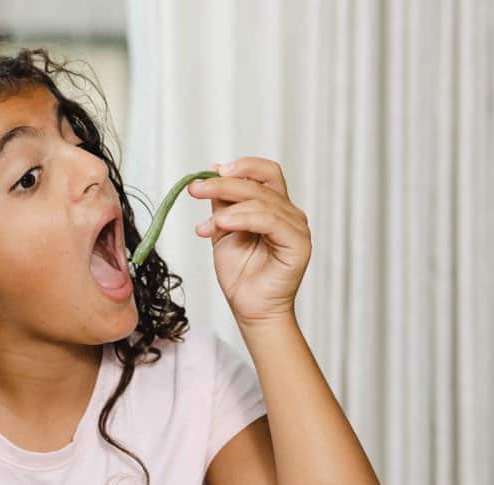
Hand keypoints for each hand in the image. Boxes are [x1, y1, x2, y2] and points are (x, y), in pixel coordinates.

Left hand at [187, 157, 311, 325]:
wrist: (250, 308)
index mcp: (274, 206)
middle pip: (260, 183)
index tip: (211, 172)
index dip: (241, 166)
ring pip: (262, 201)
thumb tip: (213, 170)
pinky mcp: (298, 244)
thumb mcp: (223, 229)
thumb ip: (222, 202)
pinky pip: (271, 221)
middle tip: (195, 189)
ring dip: (228, 205)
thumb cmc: (240, 274)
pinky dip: (244, 218)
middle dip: (223, 184)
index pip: (265, 173)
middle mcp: (289, 213)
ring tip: (207, 222)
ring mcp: (296, 227)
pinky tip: (222, 224)